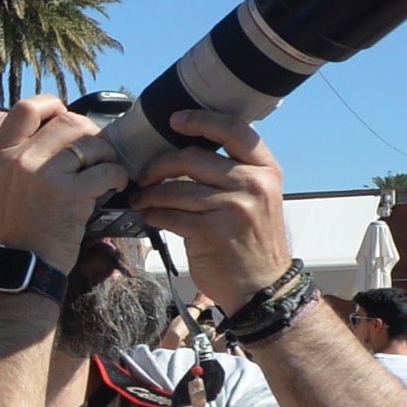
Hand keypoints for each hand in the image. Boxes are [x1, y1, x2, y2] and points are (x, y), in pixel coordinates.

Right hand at [0, 97, 129, 264]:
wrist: (16, 270)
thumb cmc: (9, 233)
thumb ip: (11, 159)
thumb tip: (42, 135)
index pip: (26, 108)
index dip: (52, 106)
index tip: (64, 120)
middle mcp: (18, 160)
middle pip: (66, 121)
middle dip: (88, 132)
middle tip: (95, 151)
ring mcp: (44, 176)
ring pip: (90, 143)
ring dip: (106, 154)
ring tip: (106, 169)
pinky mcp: (70, 195)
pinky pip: (106, 170)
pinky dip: (117, 176)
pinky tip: (115, 185)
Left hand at [128, 109, 296, 306]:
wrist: (262, 287)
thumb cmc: (252, 241)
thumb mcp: (258, 198)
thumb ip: (233, 172)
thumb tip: (187, 150)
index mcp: (266, 170)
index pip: (233, 130)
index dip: (201, 119)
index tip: (174, 119)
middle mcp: (253, 184)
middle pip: (192, 157)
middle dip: (159, 165)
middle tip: (144, 175)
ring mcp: (233, 208)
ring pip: (175, 188)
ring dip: (149, 193)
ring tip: (140, 198)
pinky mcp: (211, 232)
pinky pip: (169, 214)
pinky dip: (153, 213)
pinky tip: (148, 215)